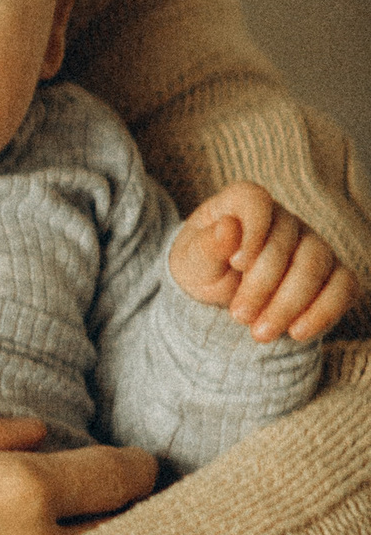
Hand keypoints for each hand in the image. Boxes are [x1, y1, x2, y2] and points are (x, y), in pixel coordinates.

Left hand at [168, 184, 356, 342]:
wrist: (218, 300)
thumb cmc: (203, 270)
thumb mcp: (191, 262)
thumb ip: (206, 246)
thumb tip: (228, 227)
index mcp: (243, 204)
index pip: (256, 201)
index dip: (252, 231)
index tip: (236, 264)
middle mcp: (283, 219)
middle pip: (286, 243)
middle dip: (261, 285)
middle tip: (239, 316)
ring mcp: (311, 244)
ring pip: (315, 267)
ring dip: (288, 304)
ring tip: (260, 332)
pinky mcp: (332, 274)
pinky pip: (343, 288)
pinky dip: (323, 312)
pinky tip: (297, 333)